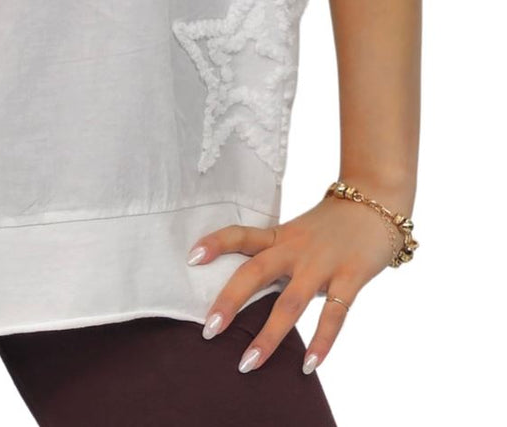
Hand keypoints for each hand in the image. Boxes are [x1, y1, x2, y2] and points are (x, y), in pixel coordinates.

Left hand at [187, 194, 400, 375]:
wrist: (375, 203)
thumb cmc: (332, 225)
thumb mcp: (299, 234)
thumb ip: (279, 256)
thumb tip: (251, 288)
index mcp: (281, 236)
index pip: (241, 235)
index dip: (216, 244)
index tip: (191, 258)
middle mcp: (296, 249)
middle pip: (255, 273)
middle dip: (230, 302)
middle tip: (208, 331)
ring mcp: (322, 264)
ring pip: (290, 303)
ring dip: (269, 336)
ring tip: (248, 363)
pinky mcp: (350, 277)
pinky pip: (334, 314)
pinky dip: (321, 341)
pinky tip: (308, 364)